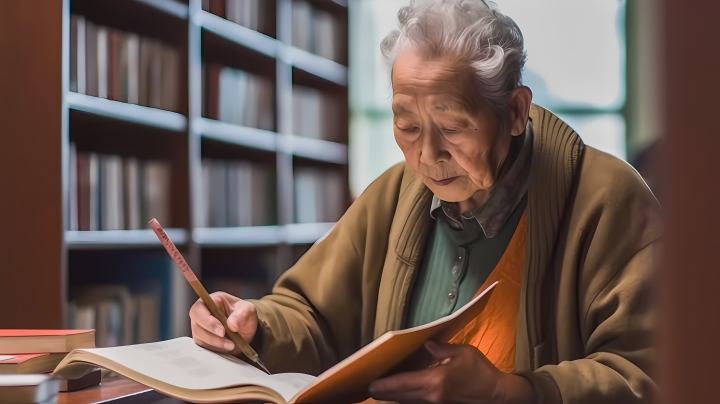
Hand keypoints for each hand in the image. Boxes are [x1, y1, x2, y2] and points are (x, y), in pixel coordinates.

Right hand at [189, 292, 258, 356]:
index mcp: (212, 301)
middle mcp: (202, 313)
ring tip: (231, 344)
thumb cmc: (244, 315)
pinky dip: (215, 348)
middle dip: (211, 334)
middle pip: (197, 324)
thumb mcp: (248, 310)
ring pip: (200, 337)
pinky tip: (226, 347)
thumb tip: (231, 323)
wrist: (246, 329)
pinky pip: (203, 346)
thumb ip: (242, 314)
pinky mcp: (202, 339)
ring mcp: (200, 327)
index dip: (207, 320)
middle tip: (227, 339)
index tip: (222, 330)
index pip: (199, 308)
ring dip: (216, 343)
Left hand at [369, 341, 534, 403]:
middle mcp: (432, 396)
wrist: (498, 395)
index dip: (385, 385)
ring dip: (394, 397)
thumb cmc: (482, 372)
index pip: (403, 383)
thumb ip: (442, 349)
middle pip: (401, 396)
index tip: (371, 384)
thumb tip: (427, 344)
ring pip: (408, 402)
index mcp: (436, 380)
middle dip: (384, 393)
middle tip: (370, 388)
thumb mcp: (464, 353)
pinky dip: (407, 400)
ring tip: (381, 391)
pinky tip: (402, 395)